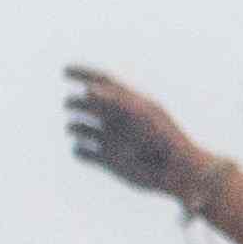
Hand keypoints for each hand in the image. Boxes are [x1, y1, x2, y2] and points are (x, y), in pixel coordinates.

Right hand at [64, 67, 215, 211]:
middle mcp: (118, 120)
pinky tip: (81, 150)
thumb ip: (115, 101)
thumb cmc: (164, 139)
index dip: (83, 73)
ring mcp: (113, 141)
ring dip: (74, 126)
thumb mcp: (141, 115)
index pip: (103, 82)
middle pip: (89, 104)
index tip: (64, 70)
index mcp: (129, 103)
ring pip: (83, 128)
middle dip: (76, 102)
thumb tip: (88, 89)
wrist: (178, 172)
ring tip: (75, 128)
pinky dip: (79, 151)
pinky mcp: (109, 162)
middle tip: (71, 105)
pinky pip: (85, 154)